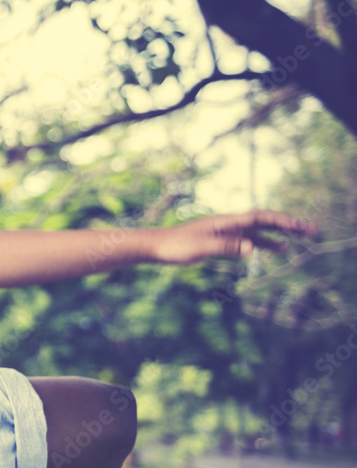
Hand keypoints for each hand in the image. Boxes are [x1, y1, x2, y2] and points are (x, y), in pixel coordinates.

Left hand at [153, 211, 317, 264]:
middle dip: (287, 225)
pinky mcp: (218, 240)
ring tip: (297, 241)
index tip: (301, 227)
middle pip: (263, 221)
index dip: (282, 221)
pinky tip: (270, 249)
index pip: (260, 218)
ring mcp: (223, 231)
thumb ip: (226, 247)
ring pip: (257, 231)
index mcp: (225, 222)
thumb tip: (252, 248)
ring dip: (277, 234)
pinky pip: (245, 240)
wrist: (155, 247)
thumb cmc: (175, 246)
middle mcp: (227, 223)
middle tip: (311, 230)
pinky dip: (261, 243)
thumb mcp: (201, 248)